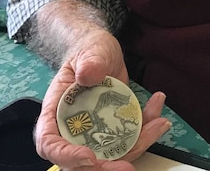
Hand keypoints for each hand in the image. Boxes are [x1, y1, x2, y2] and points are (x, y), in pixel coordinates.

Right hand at [34, 28, 171, 169]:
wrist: (102, 53)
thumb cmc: (88, 52)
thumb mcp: (90, 51)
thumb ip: (89, 62)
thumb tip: (87, 75)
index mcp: (55, 111)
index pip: (50, 142)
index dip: (66, 156)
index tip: (89, 156)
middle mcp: (72, 128)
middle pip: (80, 161)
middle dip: (104, 167)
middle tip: (125, 167)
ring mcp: (94, 132)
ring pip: (110, 155)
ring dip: (136, 147)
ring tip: (157, 124)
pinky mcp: (113, 131)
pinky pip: (128, 142)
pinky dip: (146, 134)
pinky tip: (159, 117)